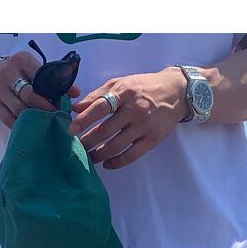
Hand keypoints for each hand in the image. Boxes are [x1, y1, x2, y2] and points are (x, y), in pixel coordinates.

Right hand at [0, 51, 80, 128]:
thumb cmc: (19, 74)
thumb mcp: (33, 70)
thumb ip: (53, 80)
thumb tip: (77, 93)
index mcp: (21, 61)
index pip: (41, 76)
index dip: (54, 92)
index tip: (64, 104)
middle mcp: (8, 73)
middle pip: (29, 95)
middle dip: (45, 108)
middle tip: (56, 117)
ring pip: (20, 109)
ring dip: (35, 119)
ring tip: (46, 124)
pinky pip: (9, 121)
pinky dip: (22, 126)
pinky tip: (31, 129)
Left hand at [69, 68, 186, 168]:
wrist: (175, 92)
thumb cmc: (143, 87)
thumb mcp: (120, 83)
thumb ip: (98, 95)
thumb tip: (77, 108)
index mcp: (124, 93)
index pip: (100, 108)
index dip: (84, 120)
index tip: (71, 130)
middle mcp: (134, 110)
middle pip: (105, 131)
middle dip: (88, 142)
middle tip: (77, 148)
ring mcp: (144, 127)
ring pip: (116, 146)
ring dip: (99, 155)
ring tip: (89, 158)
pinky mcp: (152, 140)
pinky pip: (131, 156)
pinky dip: (117, 162)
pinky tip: (106, 164)